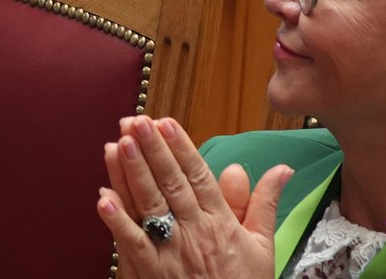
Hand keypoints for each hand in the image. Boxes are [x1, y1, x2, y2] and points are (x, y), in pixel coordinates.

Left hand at [97, 114, 288, 278]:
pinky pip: (132, 244)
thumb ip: (265, 203)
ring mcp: (171, 252)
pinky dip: (117, 221)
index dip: (181, 149)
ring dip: (132, 174)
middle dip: (153, 151)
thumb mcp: (263, 246)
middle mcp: (195, 232)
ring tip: (119, 144)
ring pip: (149, 205)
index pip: (198, 177)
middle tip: (138, 122)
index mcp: (221, 223)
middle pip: (171, 184)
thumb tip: (282, 169)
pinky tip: (103, 197)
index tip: (166, 123)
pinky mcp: (151, 272)